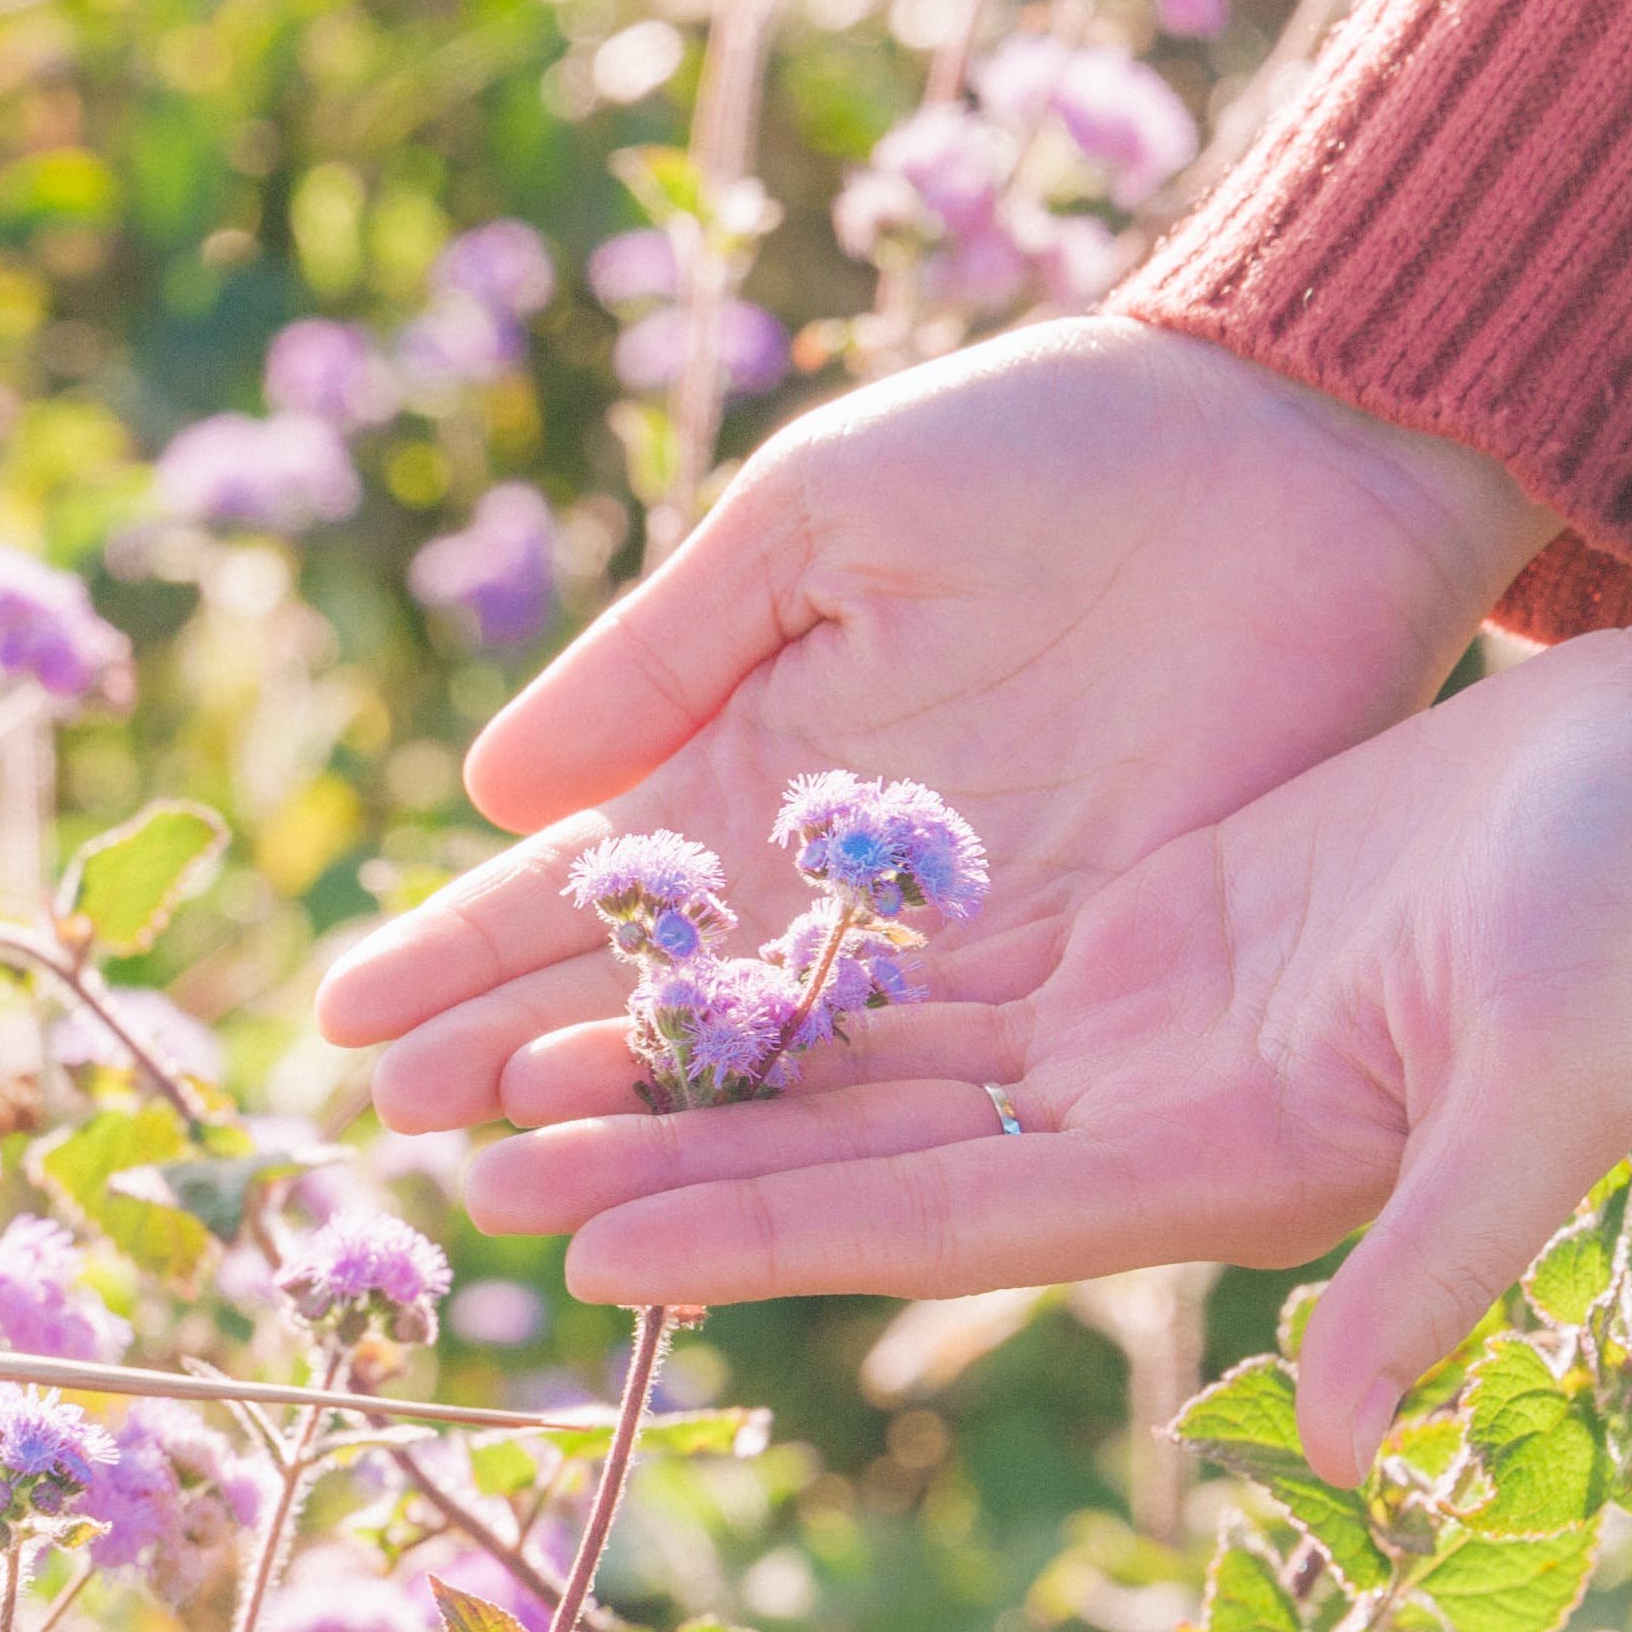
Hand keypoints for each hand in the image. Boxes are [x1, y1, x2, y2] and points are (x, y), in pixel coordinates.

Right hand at [311, 317, 1553, 1125]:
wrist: (1284, 441)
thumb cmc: (1042, 439)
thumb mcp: (815, 519)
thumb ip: (667, 651)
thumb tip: (494, 787)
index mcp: (761, 752)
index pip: (584, 879)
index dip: (467, 948)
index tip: (346, 1019)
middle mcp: (843, 876)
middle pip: (661, 996)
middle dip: (525, 1058)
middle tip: (394, 1131)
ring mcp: (963, 936)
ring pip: (780, 1062)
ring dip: (650, 1126)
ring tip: (516, 1184)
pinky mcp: (1088, 967)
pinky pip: (938, 1075)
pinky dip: (828, 1134)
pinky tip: (720, 1192)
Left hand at [462, 594, 1631, 1482]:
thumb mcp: (1550, 1085)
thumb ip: (1438, 1262)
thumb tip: (1352, 1447)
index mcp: (1223, 1181)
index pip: (938, 1226)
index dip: (764, 1242)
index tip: (593, 1257)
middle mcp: (1152, 1127)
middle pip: (867, 1154)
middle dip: (681, 1161)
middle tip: (482, 1163)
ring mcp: (1140, 1027)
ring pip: (878, 1055)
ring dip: (716, 1063)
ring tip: (533, 1059)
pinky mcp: (1151, 922)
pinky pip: (940, 950)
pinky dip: (812, 956)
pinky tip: (686, 949)